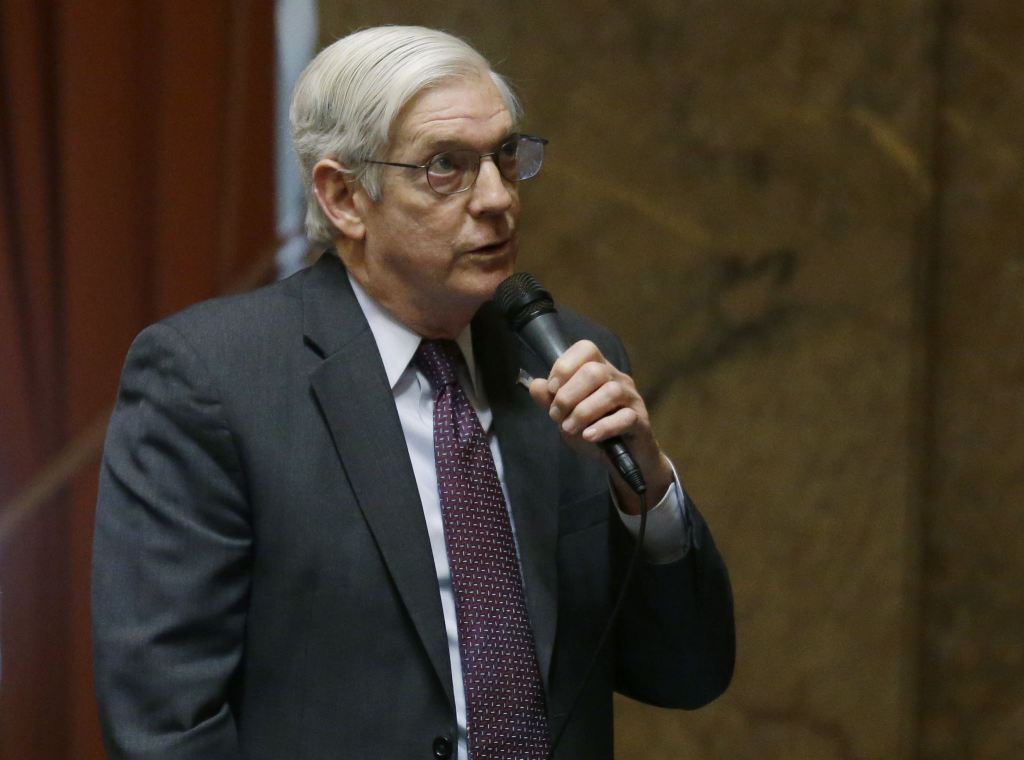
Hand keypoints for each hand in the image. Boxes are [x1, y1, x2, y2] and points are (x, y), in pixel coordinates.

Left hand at [527, 340, 673, 513]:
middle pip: (595, 371)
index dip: (564, 366)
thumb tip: (536, 385)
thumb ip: (549, 400)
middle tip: (556, 415)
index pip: (586, 349)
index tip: (552, 390)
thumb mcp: (566, 416)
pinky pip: (625, 418)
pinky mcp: (641, 422)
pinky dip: (603, 427)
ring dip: (583, 412)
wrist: (622, 460)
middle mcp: (617, 379)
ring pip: (611, 392)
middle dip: (568, 394)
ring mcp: (631, 399)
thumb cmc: (593, 431)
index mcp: (599, 370)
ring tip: (569, 428)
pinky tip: (589, 436)